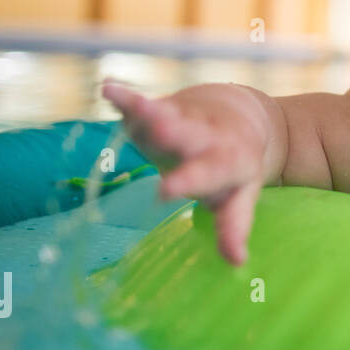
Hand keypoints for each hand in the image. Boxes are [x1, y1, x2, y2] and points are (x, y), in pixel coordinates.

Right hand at [102, 78, 267, 265]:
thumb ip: (233, 226)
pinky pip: (142, 104)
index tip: (164, 190)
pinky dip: (126, 98)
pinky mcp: (161, 108)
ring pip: (165, 114)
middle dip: (173, 134)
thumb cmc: (235, 167)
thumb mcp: (240, 195)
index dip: (188, 182)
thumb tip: (236, 262)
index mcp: (228, 160)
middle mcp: (205, 137)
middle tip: (159, 133)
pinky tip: (108, 88)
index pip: (208, 174)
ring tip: (134, 104)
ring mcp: (182, 120)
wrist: (241, 116)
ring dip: (149, 110)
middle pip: (188, 136)